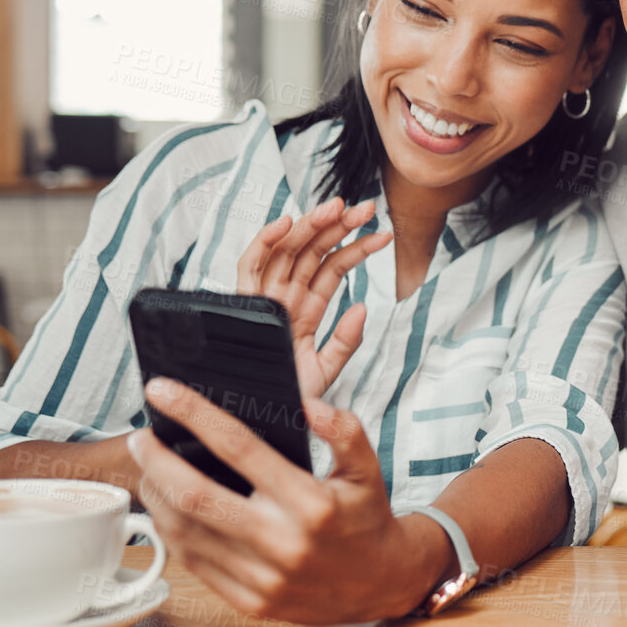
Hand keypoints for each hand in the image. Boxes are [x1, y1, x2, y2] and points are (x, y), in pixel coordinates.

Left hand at [128, 377, 450, 622]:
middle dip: (157, 460)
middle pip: (195, 496)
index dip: (195, 414)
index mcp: (310, 503)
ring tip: (149, 469)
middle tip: (142, 436)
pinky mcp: (250, 602)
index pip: (239, 447)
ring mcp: (263, 577)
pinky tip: (168, 509)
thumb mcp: (368, 467)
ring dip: (157, 497)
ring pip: (186, 533)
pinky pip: (196, 565)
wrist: (383, 583)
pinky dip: (172, 533)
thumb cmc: (367, 518)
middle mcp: (283, 542)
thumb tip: (307, 404)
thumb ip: (343, 430)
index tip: (165, 391)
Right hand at [236, 196, 391, 402]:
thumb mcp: (324, 372)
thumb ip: (344, 343)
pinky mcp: (242, 302)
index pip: (334, 268)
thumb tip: (362, 308)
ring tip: (337, 207)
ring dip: (310, 224)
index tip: (385, 235)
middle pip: (312, 250)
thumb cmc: (287, 397)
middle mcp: (285, 297)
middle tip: (365, 208)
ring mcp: (263, 296)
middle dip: (338, 225)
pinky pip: (249, 265)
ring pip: (286, 249)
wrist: (258, 419)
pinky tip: (287, 222)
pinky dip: (264, 241)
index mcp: (305, 309)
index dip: (358, 248)